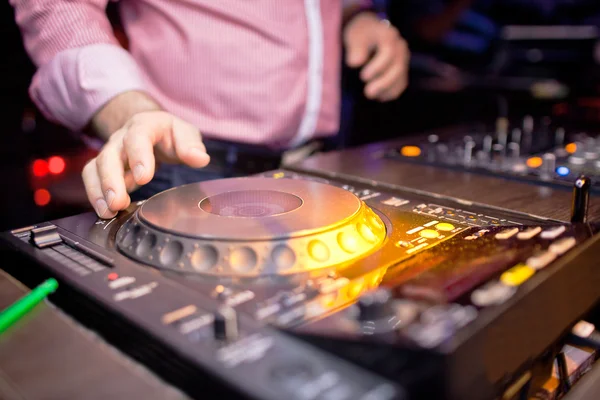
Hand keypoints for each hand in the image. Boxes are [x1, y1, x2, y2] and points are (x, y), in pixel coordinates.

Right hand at [82, 110, 209, 217]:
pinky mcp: (104, 167)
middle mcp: (122, 137)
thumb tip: (200, 158)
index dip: (138, 156)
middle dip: (111, 180)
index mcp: (145, 125)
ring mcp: (111, 152)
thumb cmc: (170, 134)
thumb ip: (191, 145)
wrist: (151, 128)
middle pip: (109, 155)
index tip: (143, 178)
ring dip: (100, 191)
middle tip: (118, 202)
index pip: (138, 136)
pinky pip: (92, 178)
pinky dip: (96, 195)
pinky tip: (106, 212)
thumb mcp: (185, 132)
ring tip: (108, 212)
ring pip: (95, 168)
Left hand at [344, 13, 409, 100]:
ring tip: (371, 95)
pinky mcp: (402, 70)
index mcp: (388, 35)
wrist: (369, 33)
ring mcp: (403, 59)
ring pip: (401, 78)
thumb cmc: (360, 35)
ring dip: (386, 90)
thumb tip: (355, 62)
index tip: (363, 76)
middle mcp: (400, 46)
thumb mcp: (354, 36)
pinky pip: (401, 84)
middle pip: (397, 68)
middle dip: (383, 82)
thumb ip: (355, 47)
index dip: (377, 67)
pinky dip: (391, 93)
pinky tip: (379, 96)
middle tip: (368, 92)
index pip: (388, 51)